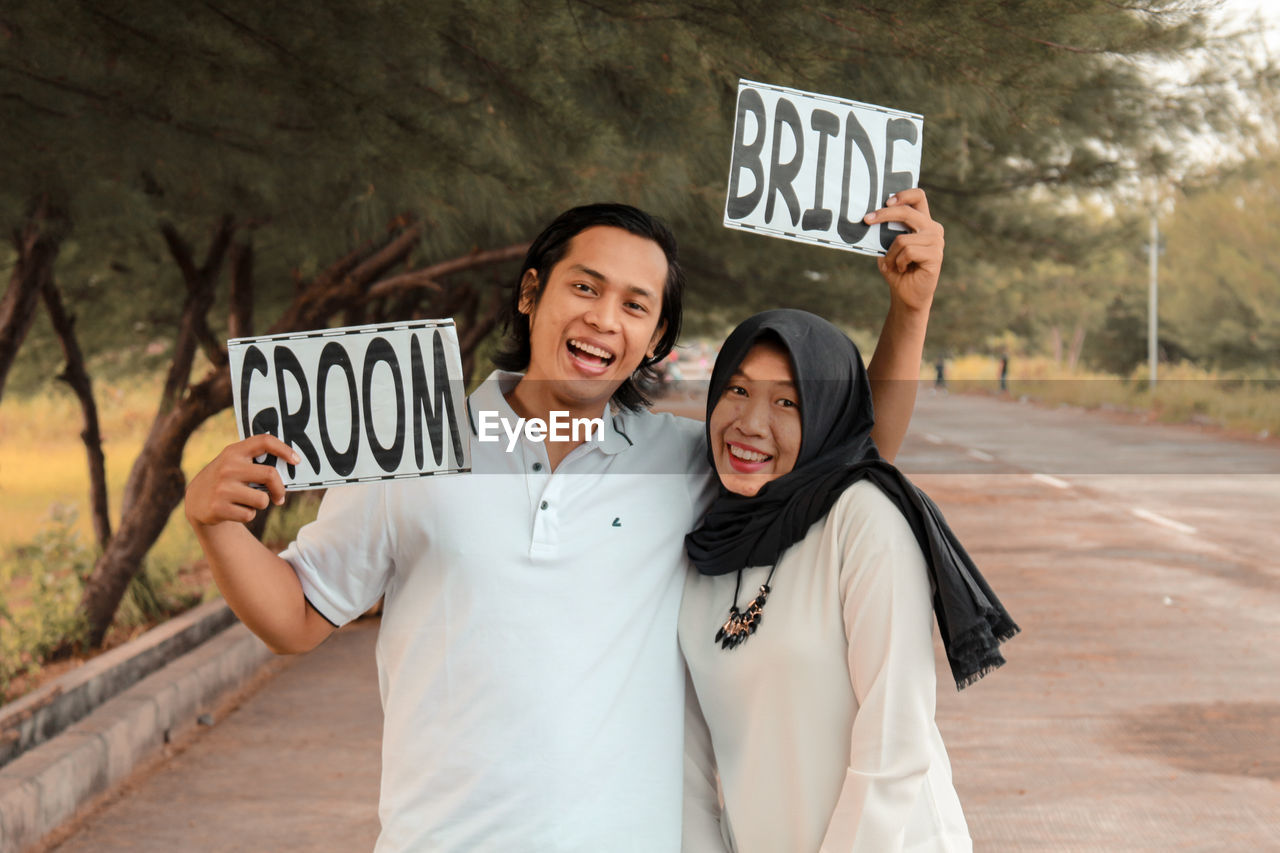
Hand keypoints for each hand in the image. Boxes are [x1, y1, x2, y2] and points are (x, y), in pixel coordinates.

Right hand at [185, 435, 298, 527]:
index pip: (264, 441)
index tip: (297, 461)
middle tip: (279, 497)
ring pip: (262, 500)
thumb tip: (291, 465)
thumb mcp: (234, 462)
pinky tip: (235, 509)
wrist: (195, 500)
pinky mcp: (218, 507)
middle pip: (270, 475)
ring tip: (248, 501)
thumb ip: (255, 460)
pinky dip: (248, 515)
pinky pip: (249, 515)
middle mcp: (228, 467)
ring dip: (261, 504)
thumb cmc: (226, 479)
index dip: (284, 449)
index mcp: (234, 451)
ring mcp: (222, 488)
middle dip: (280, 489)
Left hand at [864, 188, 943, 312]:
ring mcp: (936, 242)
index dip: (903, 194)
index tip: (886, 201)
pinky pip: (907, 252)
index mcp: (923, 222)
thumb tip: (870, 217)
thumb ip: (886, 231)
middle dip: (884, 215)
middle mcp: (933, 228)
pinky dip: (898, 262)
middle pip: (907, 212)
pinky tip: (903, 269)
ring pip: (902, 239)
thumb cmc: (897, 269)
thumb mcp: (887, 247)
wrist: (907, 295)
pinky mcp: (936, 256)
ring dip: (890, 254)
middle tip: (866, 220)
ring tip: (892, 264)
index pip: (918, 196)